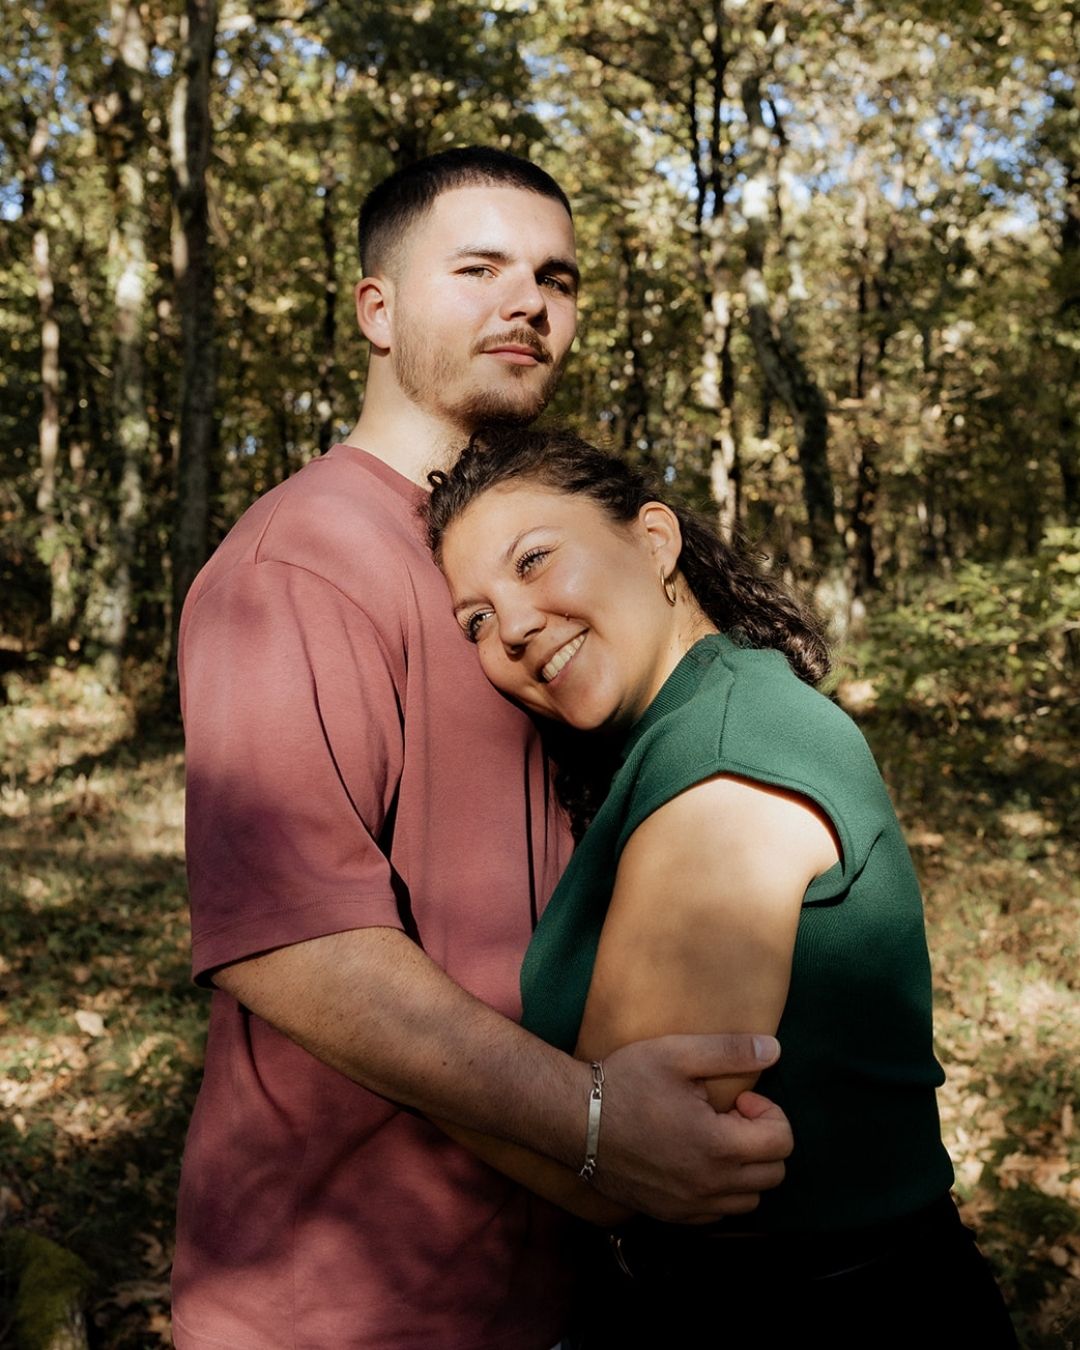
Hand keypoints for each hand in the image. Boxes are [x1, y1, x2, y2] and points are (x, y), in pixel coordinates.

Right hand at [590, 1033, 791, 1221]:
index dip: (768, 1112)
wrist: (575, 1119)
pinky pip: (718, 1213)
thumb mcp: (677, 1053)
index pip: (781, 1142)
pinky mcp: (671, 1216)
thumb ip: (731, 1051)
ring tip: (715, 1138)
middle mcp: (709, 1186)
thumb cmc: (625, 1083)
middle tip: (729, 1116)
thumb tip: (774, 1050)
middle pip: (773, 1174)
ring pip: (749, 1199)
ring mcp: (689, 1207)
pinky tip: (696, 1160)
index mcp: (717, 1146)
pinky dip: (721, 1190)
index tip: (738, 1099)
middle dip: (762, 1140)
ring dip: (745, 1168)